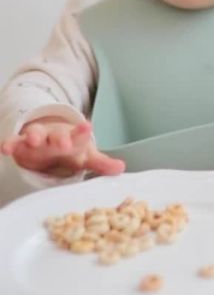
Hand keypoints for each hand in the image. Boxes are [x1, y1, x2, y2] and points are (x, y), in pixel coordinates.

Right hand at [0, 117, 124, 177]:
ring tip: (33, 139)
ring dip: (34, 136)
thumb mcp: (86, 156)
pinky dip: (9, 144)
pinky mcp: (21, 144)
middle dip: (60, 138)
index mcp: (73, 139)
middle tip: (64, 142)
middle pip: (57, 135)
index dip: (82, 131)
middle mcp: (55, 137)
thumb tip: (121, 168)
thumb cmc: (71, 150)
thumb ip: (101, 163)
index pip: (79, 135)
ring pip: (34, 135)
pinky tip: (5, 147)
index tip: (87, 126)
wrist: (50, 142)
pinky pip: (14, 143)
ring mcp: (38, 139)